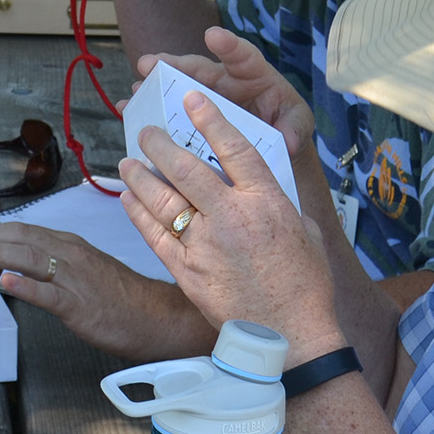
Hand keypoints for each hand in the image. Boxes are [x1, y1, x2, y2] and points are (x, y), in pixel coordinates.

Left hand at [0, 223, 214, 360]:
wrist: (158, 317)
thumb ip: (44, 269)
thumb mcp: (78, 273)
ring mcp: (74, 278)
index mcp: (67, 245)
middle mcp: (68, 254)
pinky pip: (50, 293)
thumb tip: (7, 272)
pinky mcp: (81, 305)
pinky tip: (4, 283)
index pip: (19, 232)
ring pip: (28, 258)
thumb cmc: (119, 299)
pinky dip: (26, 286)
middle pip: (17, 239)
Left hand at [120, 90, 343, 352]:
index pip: (233, 148)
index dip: (211, 118)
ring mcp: (205, 245)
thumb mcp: (304, 231)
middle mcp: (231, 217)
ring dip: (140, 177)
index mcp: (265, 202)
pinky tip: (129, 199)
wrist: (290, 336)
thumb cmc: (305, 285)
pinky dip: (138, 214)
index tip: (192, 98)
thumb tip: (261, 183)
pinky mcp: (186, 271)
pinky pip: (154, 235)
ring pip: (162, 200)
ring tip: (128, 162)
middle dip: (160, 146)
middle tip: (146, 133)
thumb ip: (277, 202)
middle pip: (186, 169)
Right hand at [138, 27, 320, 203]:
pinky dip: (148, 108)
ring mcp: (205, 97)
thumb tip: (289, 141)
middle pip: (197, 67)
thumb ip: (295, 128)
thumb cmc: (286, 122)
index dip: (228, 45)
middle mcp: (223, 80)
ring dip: (153, 86)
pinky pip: (167, 108)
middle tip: (150, 63)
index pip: (241, 55)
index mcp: (252, 74)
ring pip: (176, 86)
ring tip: (134, 89)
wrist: (273, 141)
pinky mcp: (192, 114)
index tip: (212, 36)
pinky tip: (126, 111)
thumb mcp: (297, 123)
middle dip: (173, 64)